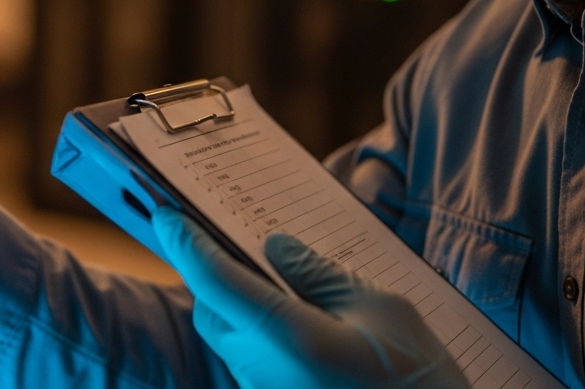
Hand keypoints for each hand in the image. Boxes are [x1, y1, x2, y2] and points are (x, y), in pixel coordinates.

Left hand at [152, 207, 467, 388]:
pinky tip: (297, 321)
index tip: (166, 212)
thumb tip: (275, 247)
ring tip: (279, 280)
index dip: (185, 240)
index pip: (213, 278)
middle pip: (213, 310)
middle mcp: (262, 370)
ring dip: (241, 306)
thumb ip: (320, 274)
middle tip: (235, 240)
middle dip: (216, 273)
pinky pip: (253, 361)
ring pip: (231, 338)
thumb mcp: (382, 309)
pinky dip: (261, 334)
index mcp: (286, 337)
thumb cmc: (418, 380)